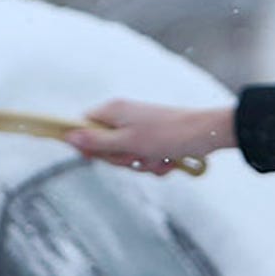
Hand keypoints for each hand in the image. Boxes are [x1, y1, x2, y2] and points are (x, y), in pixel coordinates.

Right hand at [68, 100, 234, 175]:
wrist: (207, 133)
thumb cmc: (167, 135)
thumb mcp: (127, 143)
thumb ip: (96, 142)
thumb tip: (67, 137)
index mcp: (113, 111)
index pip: (83, 126)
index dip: (86, 144)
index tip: (93, 156)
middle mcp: (124, 118)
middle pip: (104, 146)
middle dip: (121, 159)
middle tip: (135, 156)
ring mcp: (139, 129)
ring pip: (126, 156)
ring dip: (141, 164)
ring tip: (156, 157)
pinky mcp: (153, 140)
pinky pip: (144, 158)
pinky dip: (155, 163)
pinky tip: (167, 160)